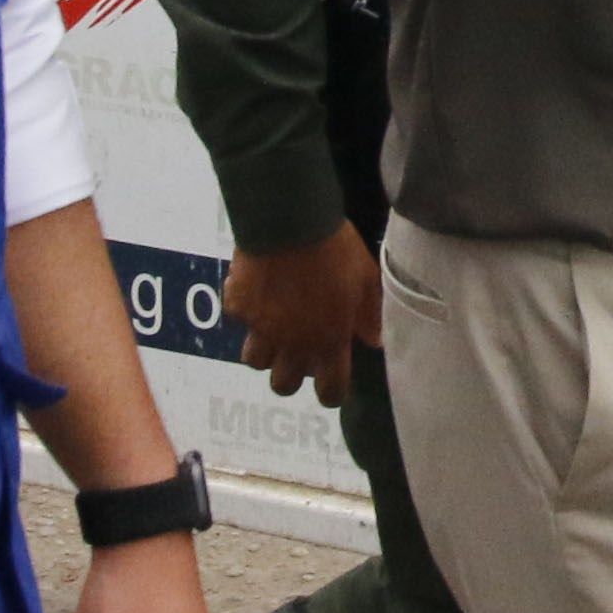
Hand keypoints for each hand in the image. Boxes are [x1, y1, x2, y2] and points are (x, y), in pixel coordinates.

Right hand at [223, 226, 377, 405]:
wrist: (289, 220)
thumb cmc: (335, 249)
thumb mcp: (366, 278)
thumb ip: (370, 314)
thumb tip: (374, 340)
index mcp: (328, 340)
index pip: (330, 391)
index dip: (331, 392)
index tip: (331, 382)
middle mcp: (292, 343)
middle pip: (283, 385)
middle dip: (290, 375)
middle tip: (298, 353)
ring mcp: (260, 327)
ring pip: (254, 361)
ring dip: (264, 349)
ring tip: (273, 328)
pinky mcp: (237, 305)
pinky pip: (237, 319)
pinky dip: (245, 309)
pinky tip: (255, 292)